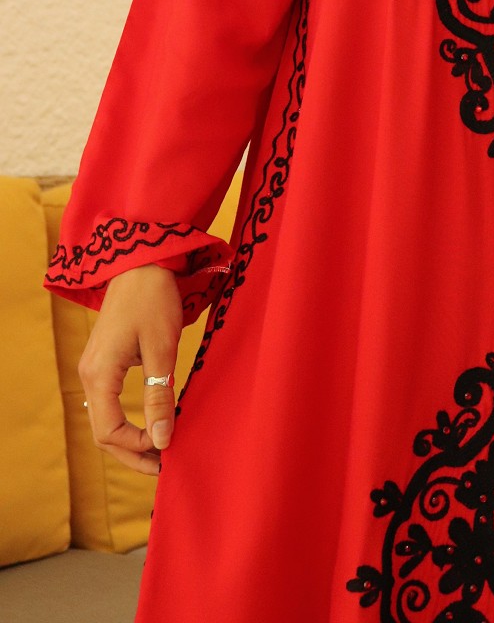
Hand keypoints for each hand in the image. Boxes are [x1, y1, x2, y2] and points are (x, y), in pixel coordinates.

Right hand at [78, 264, 182, 475]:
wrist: (143, 263)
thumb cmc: (153, 301)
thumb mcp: (161, 349)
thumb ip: (160, 394)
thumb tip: (162, 440)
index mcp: (99, 375)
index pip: (108, 431)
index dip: (136, 449)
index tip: (166, 453)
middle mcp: (90, 375)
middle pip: (103, 432)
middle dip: (131, 452)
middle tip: (163, 466)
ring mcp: (95, 368)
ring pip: (106, 418)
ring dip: (130, 439)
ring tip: (161, 450)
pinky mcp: (105, 361)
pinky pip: (111, 402)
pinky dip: (129, 420)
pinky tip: (154, 422)